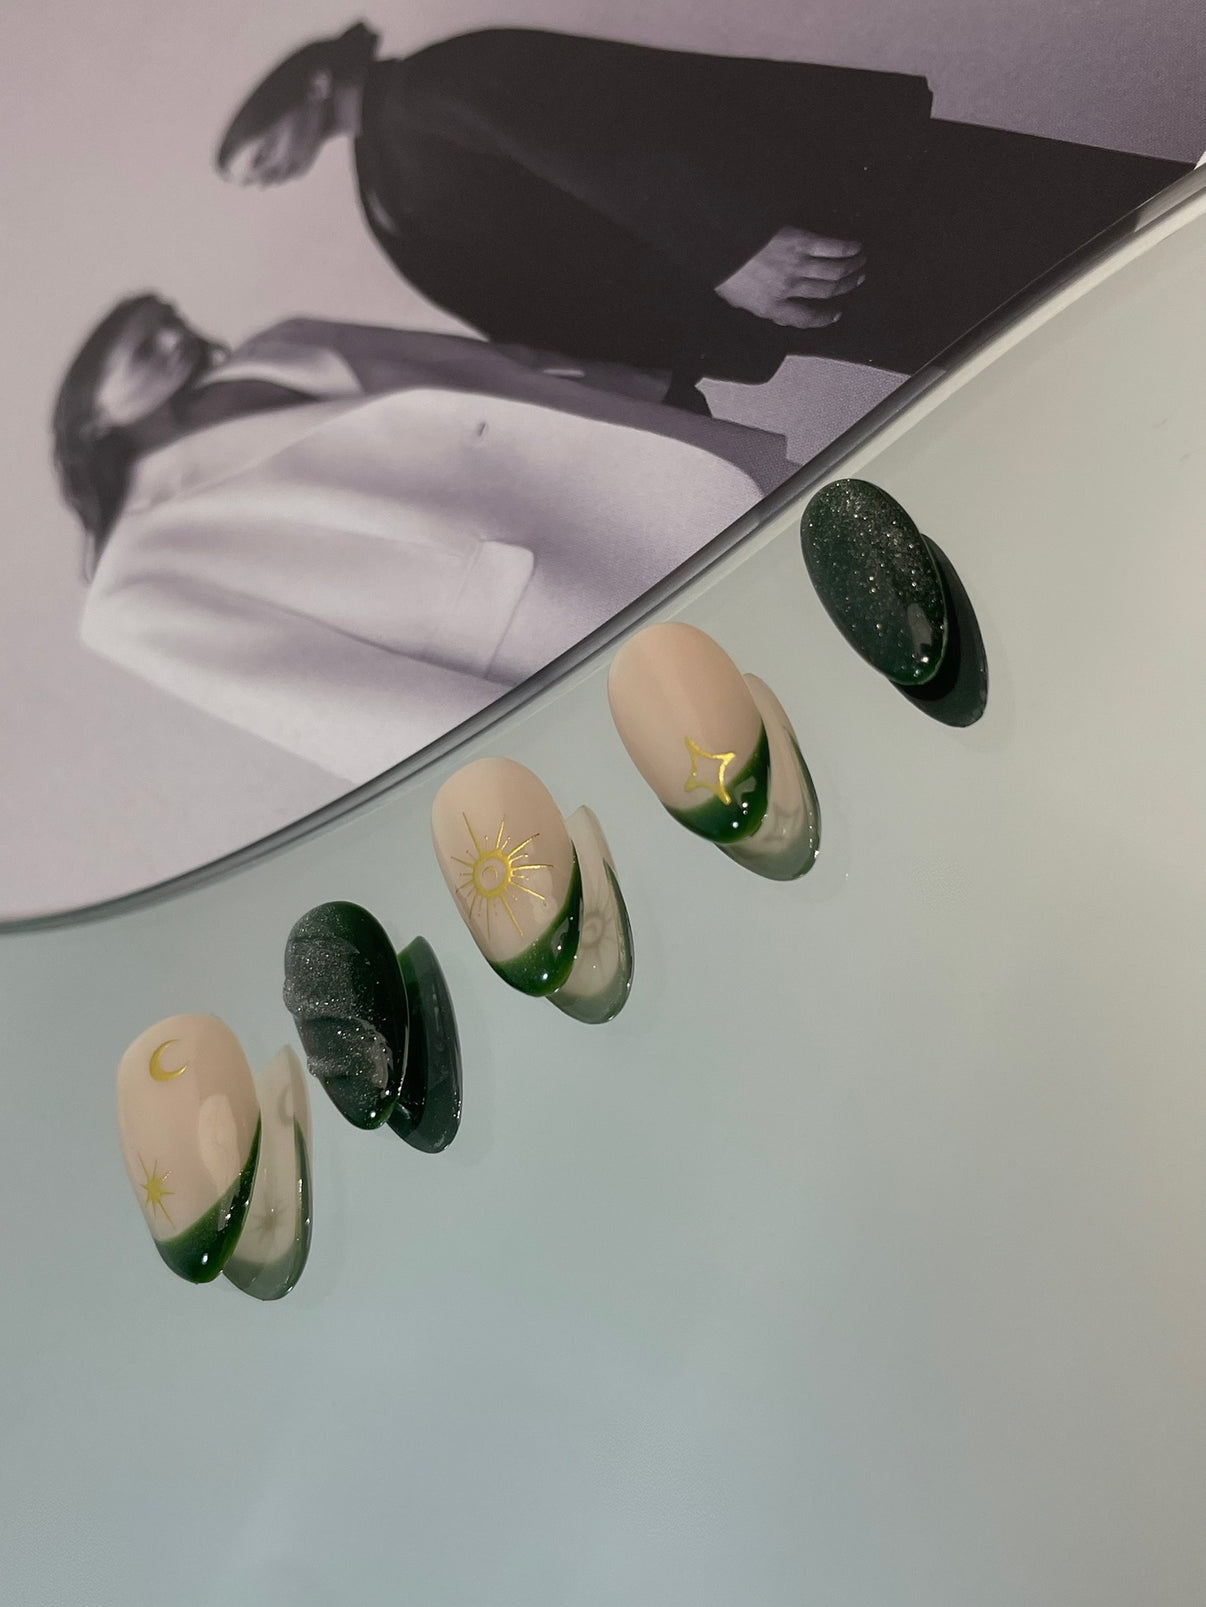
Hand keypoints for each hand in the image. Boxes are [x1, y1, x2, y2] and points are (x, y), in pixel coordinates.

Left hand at [715, 227, 865, 328]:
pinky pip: (830, 248)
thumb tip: (776, 310)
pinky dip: (847, 249)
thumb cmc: (725, 268)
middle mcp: (789, 288)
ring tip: (860, 265)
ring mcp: (797, 265)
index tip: (835, 315)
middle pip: (826, 291)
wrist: (720, 240)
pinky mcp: (801, 242)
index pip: (805, 318)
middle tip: (856, 282)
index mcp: (772, 306)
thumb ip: (761, 306)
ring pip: (833, 271)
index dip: (823, 318)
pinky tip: (855, 247)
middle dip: (845, 287)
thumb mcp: (738, 299)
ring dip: (851, 268)